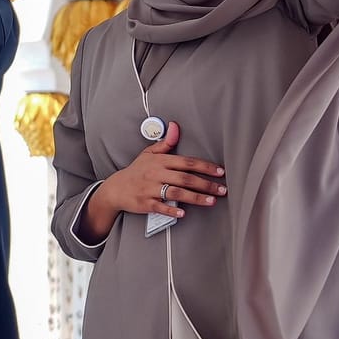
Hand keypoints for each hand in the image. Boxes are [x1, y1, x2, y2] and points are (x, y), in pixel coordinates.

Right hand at [81, 121, 225, 240]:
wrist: (116, 188)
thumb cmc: (137, 171)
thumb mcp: (149, 154)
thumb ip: (166, 142)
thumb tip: (175, 126)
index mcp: (160, 161)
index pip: (186, 162)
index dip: (205, 167)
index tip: (220, 172)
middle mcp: (156, 174)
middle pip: (185, 178)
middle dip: (206, 184)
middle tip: (222, 190)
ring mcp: (150, 189)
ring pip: (176, 193)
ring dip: (195, 198)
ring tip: (211, 201)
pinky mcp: (145, 203)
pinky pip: (160, 207)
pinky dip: (172, 210)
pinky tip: (183, 213)